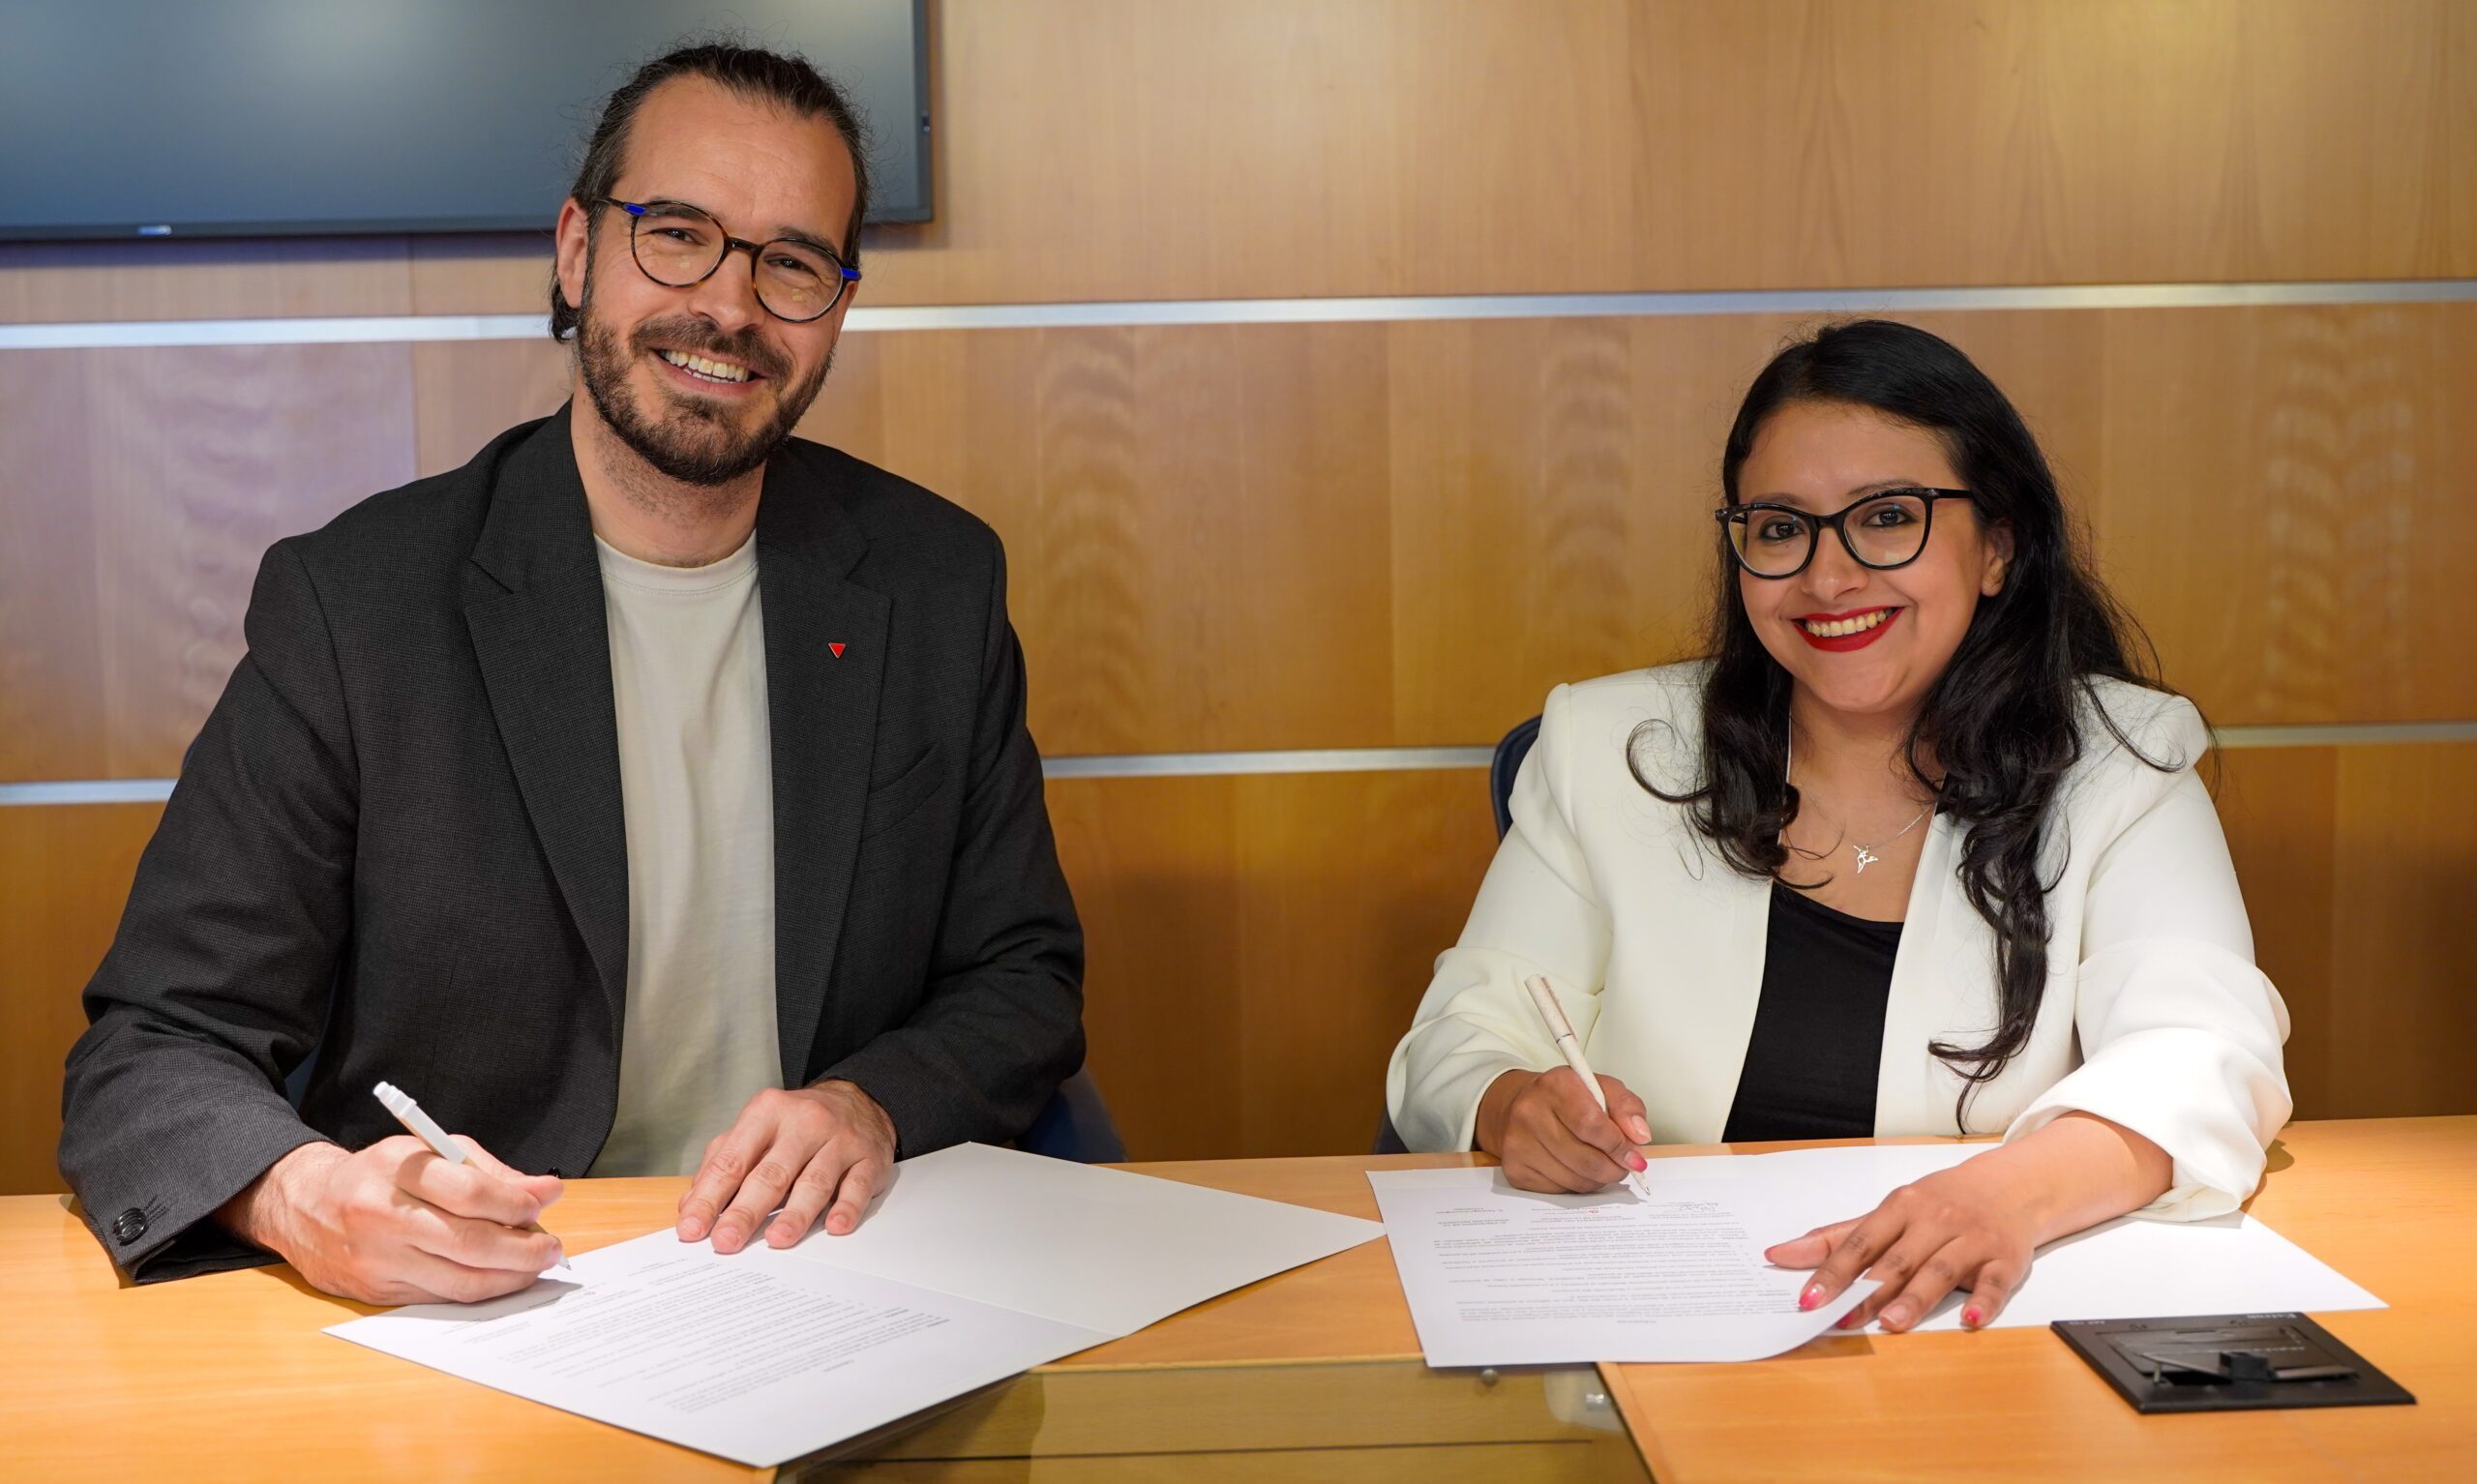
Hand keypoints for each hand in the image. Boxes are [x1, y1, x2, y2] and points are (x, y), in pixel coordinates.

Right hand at [217, 1136, 563, 1305]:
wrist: (306, 1206)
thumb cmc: (379, 1174)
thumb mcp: (429, 1152)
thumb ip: (488, 1171)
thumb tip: (544, 1192)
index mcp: (399, 1171)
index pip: (471, 1192)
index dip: (516, 1202)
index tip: (546, 1201)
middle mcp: (384, 1217)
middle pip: (470, 1244)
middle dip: (523, 1250)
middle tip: (552, 1248)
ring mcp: (378, 1260)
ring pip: (459, 1281)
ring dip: (508, 1278)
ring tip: (535, 1265)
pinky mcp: (376, 1292)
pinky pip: (440, 1298)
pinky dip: (478, 1291)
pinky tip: (499, 1278)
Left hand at [678, 1081, 895, 1252]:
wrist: (858, 1100)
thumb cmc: (797, 1123)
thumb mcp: (756, 1131)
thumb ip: (723, 1163)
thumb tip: (692, 1205)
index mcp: (767, 1112)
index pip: (733, 1160)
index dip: (710, 1196)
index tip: (693, 1227)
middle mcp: (804, 1122)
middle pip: (771, 1173)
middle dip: (746, 1211)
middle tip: (726, 1240)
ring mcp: (839, 1140)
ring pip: (815, 1182)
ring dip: (795, 1214)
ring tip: (777, 1240)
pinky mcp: (869, 1158)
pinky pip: (857, 1186)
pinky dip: (846, 1208)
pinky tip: (835, 1226)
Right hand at [1474, 1067, 1651, 1193]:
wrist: (1522, 1106)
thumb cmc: (1567, 1098)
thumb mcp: (1601, 1088)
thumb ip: (1627, 1107)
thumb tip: (1640, 1137)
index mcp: (1556, 1085)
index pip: (1592, 1125)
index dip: (1619, 1146)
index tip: (1634, 1156)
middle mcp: (1530, 1112)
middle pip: (1585, 1159)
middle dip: (1614, 1168)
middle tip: (1623, 1165)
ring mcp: (1518, 1143)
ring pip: (1575, 1180)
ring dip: (1598, 1179)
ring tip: (1601, 1163)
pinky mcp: (1514, 1169)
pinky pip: (1560, 1190)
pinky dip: (1577, 1184)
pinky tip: (1576, 1167)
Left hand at [1765, 1151, 2040, 1332]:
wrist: (2010, 1187)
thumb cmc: (1940, 1202)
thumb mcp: (1889, 1212)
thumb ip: (1836, 1238)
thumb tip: (1779, 1254)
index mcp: (1902, 1207)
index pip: (1861, 1243)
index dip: (1834, 1272)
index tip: (1810, 1299)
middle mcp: (1935, 1221)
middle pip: (1898, 1259)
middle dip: (1869, 1290)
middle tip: (1843, 1319)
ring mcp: (1971, 1239)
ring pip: (1940, 1270)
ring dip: (1916, 1297)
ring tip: (1893, 1323)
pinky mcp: (2005, 1259)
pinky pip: (1995, 1281)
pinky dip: (1984, 1300)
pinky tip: (1971, 1319)